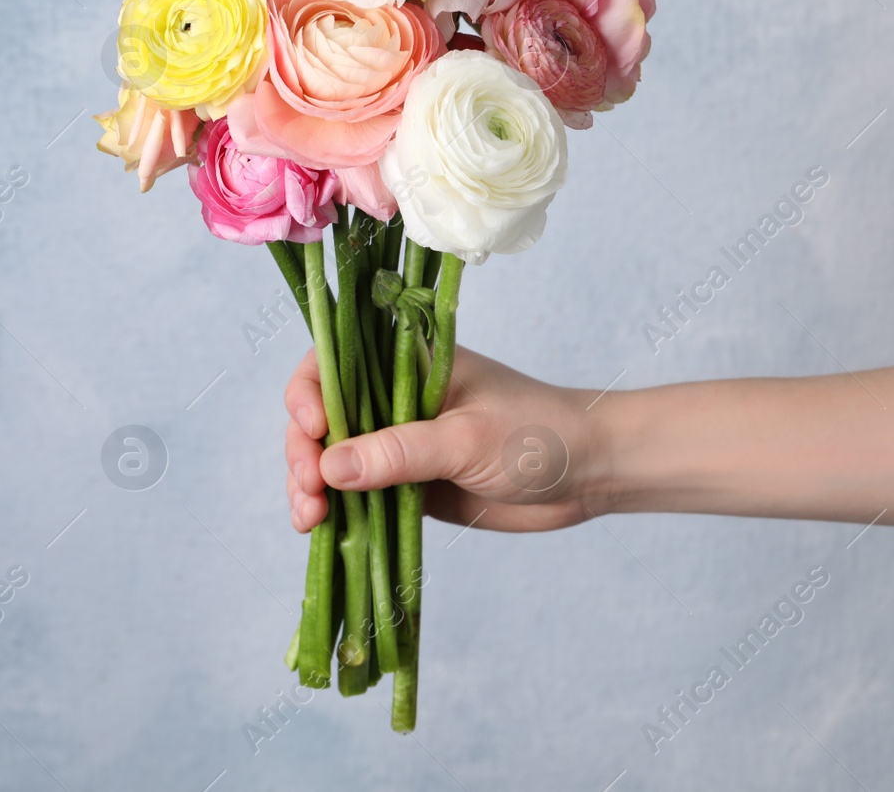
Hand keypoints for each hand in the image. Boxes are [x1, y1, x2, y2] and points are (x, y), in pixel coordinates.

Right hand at [284, 345, 608, 532]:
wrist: (589, 474)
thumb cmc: (538, 434)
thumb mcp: (466, 439)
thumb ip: (398, 452)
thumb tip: (329, 467)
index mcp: (407, 362)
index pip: (334, 362)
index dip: (310, 392)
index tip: (314, 429)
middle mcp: (394, 398)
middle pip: (323, 417)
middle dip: (304, 453)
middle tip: (309, 492)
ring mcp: (398, 443)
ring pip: (332, 460)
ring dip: (310, 488)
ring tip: (310, 521)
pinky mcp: (407, 484)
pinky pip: (357, 496)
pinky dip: (334, 512)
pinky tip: (319, 532)